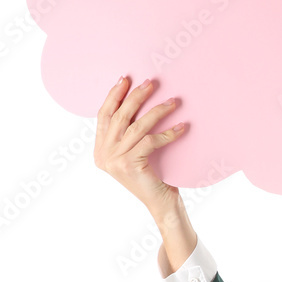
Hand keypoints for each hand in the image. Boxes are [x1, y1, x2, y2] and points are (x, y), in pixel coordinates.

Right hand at [94, 76, 184, 217]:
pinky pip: (150, 141)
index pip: (104, 115)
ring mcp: (114, 160)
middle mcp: (103, 154)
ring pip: (136, 126)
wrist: (160, 202)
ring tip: (173, 102)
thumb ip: (128, 134)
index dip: (114, 95)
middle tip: (151, 83)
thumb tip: (137, 99)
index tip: (125, 79)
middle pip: (119, 116)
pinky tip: (181, 126)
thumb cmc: (153, 174)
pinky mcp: (129, 165)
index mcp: (100, 149)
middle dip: (136, 97)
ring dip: (156, 111)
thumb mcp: (135, 152)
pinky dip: (168, 133)